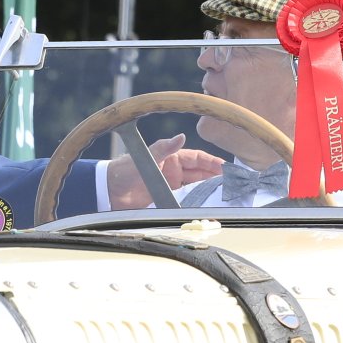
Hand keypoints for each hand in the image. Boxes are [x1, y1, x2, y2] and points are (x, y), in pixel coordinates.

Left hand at [105, 133, 224, 208]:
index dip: (213, 162)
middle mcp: (174, 170)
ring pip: (196, 187)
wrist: (109, 190)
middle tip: (233, 183)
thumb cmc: (126, 169)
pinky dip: (196, 202)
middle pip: (201, 173)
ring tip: (225, 195)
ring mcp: (171, 185)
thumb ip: (164, 148)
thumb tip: (181, 136)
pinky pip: (186, 200)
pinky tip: (206, 206)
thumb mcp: (147, 157)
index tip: (226, 168)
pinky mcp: (166, 198)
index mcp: (171, 157)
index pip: (198, 158)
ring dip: (208, 190)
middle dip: (216, 177)